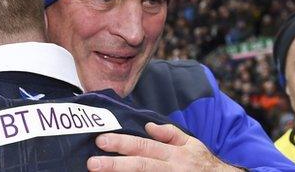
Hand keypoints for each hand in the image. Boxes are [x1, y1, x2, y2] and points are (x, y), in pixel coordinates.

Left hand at [87, 122, 241, 170]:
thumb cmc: (202, 163)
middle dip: (115, 165)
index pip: (144, 147)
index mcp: (173, 154)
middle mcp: (169, 169)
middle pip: (139, 166)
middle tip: (93, 163)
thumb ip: (170, 134)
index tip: (101, 141)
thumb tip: (149, 126)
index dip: (122, 143)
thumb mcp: (192, 143)